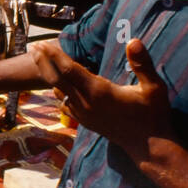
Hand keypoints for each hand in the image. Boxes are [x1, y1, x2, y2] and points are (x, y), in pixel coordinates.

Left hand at [47, 38, 171, 161]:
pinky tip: (58, 85)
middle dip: (44, 62)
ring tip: (41, 61)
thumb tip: (134, 40)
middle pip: (57, 79)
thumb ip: (143, 64)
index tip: (42, 44)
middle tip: (33, 47)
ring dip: (50, 75)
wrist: (149, 146)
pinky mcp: (86, 122)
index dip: (54, 55)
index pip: (69, 69)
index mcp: (99, 91)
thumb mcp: (154, 87)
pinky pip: (65, 104)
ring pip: (59, 92)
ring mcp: (84, 114)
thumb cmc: (153, 115)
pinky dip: (59, 91)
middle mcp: (86, 103)